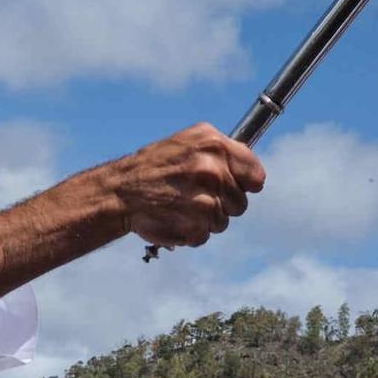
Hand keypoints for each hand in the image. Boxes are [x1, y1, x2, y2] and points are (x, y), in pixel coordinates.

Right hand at [114, 124, 265, 251]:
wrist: (121, 190)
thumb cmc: (156, 165)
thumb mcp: (190, 141)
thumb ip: (224, 152)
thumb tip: (252, 172)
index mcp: (214, 145)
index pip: (255, 176)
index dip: (245, 183)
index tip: (233, 186)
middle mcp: (212, 171)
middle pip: (241, 203)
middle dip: (222, 203)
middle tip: (195, 195)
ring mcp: (205, 201)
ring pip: (223, 222)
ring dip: (206, 219)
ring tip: (182, 205)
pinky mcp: (195, 227)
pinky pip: (206, 236)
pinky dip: (191, 231)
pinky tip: (175, 217)